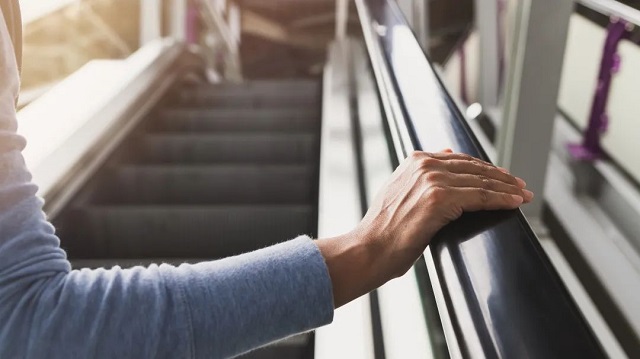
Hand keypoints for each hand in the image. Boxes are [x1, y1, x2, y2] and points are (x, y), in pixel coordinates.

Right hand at [317, 150, 532, 307]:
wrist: (369, 248)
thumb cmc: (384, 230)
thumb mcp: (399, 193)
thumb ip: (419, 176)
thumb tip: (445, 155)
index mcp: (415, 161)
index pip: (461, 160)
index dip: (485, 169)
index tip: (503, 177)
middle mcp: (424, 165)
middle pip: (475, 168)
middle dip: (501, 178)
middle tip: (520, 186)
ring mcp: (432, 180)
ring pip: (482, 181)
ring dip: (507, 188)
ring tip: (524, 195)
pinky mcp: (440, 199)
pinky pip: (481, 197)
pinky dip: (502, 199)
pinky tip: (515, 203)